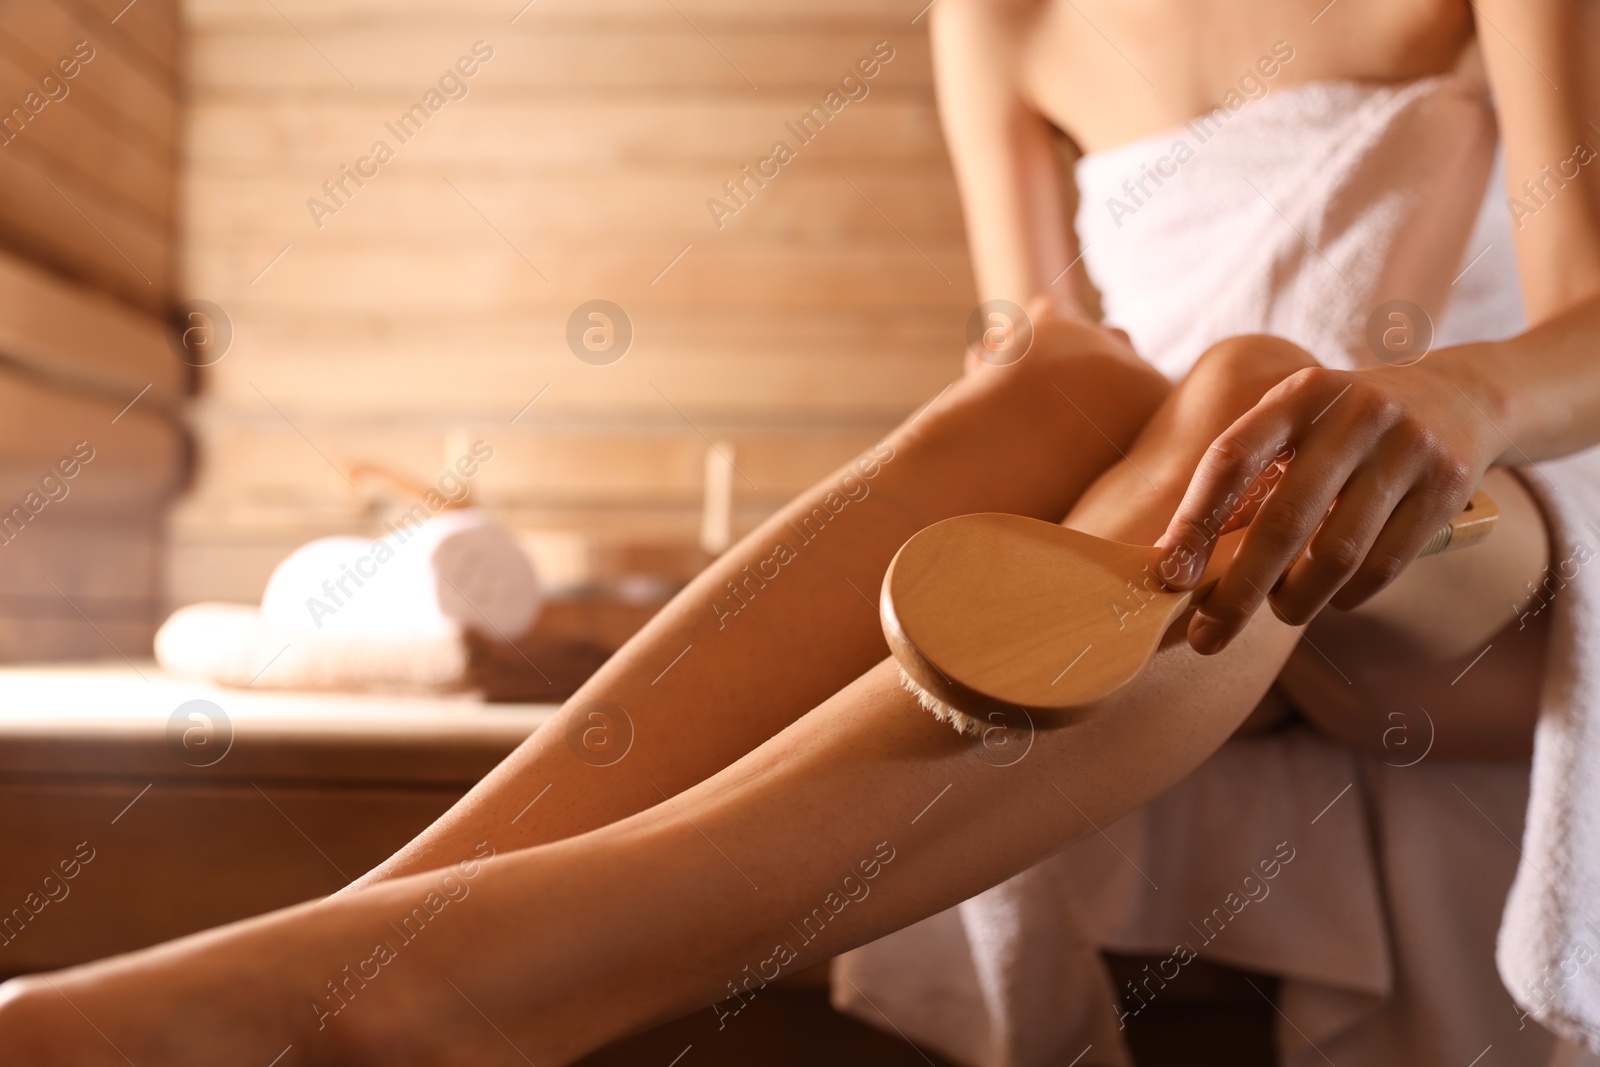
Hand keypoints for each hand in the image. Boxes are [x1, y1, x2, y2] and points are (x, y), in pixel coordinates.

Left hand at [1155, 341, 1504, 653]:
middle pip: (1283, 521)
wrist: (1464, 396)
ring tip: (1279, 611)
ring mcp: (1406, 448)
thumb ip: (1249, 477)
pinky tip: (1333, 599)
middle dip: (1237, 591)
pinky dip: (1348, 596)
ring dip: (1295, 600)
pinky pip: (1384, 564)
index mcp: (1300, 394)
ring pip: (1336, 554)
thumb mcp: (1299, 423)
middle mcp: (1353, 414)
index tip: (1168, 574)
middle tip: (1205, 636)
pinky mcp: (1446, 485)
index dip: (1195, 520)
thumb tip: (1180, 559)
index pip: (1232, 458)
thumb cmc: (1347, 427)